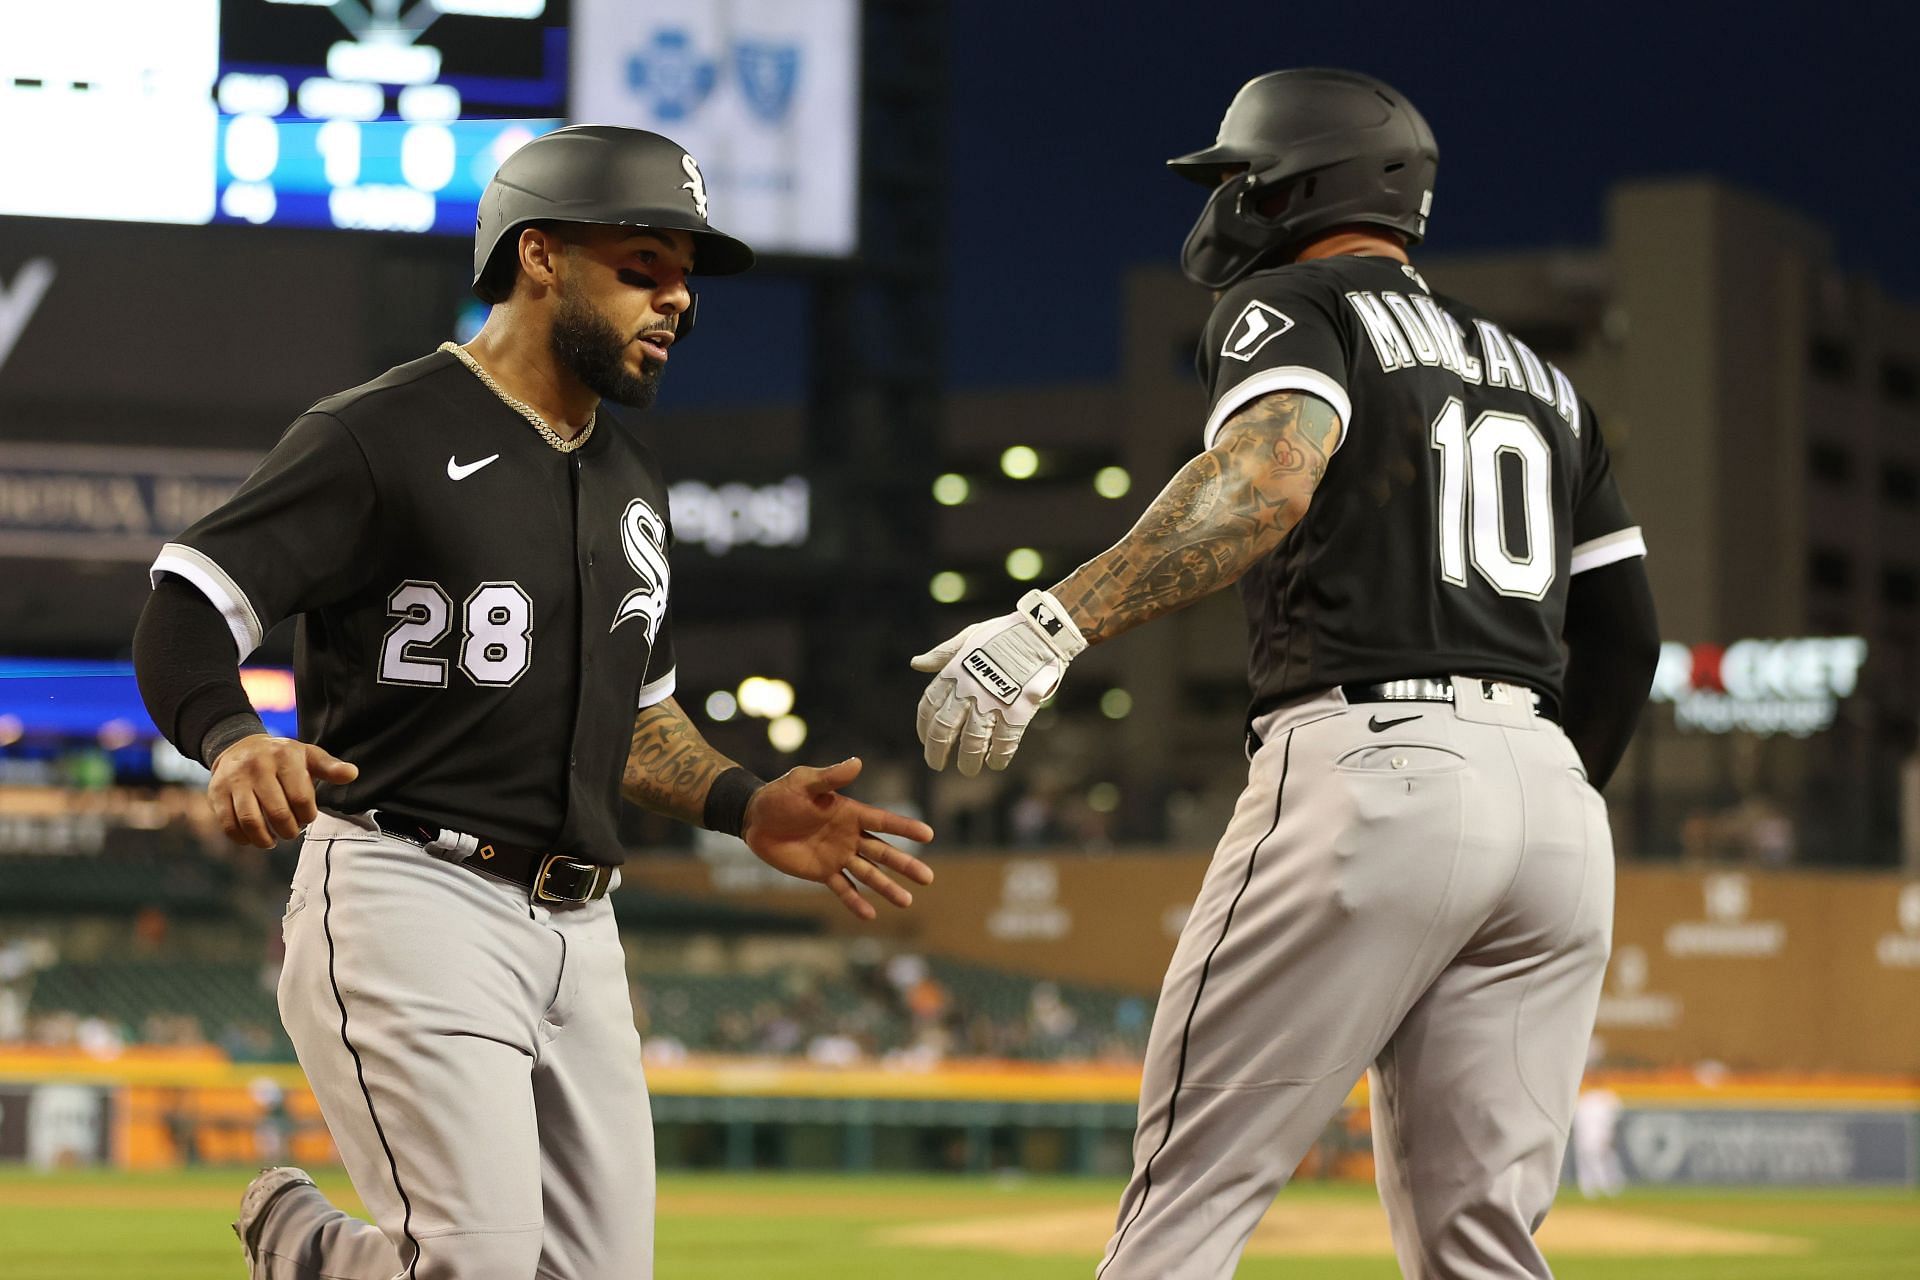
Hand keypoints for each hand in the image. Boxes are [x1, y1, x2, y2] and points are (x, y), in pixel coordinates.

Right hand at [208, 735, 358, 848]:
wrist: (239, 746)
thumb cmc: (282, 757)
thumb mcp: (308, 755)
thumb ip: (330, 767)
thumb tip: (353, 774)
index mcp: (284, 757)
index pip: (301, 798)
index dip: (308, 816)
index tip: (307, 818)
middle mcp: (257, 767)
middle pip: (277, 812)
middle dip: (288, 830)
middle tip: (291, 832)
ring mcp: (235, 780)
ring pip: (250, 820)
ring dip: (264, 839)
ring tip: (272, 841)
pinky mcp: (217, 792)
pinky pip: (228, 824)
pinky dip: (242, 838)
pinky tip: (252, 839)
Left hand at [740, 757, 934, 920]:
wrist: (755, 818)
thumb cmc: (781, 795)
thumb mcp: (804, 781)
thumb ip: (831, 778)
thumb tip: (857, 762)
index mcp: (850, 812)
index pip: (883, 821)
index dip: (905, 828)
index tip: (928, 835)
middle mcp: (850, 836)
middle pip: (883, 852)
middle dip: (905, 865)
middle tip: (928, 878)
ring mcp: (837, 856)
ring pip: (868, 874)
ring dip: (887, 888)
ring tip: (907, 902)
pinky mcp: (822, 872)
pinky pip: (843, 888)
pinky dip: (855, 902)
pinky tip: (870, 915)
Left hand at [911, 589, 1086, 775]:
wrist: (1042, 631)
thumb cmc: (1005, 632)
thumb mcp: (969, 636)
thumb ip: (943, 653)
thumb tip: (916, 663)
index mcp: (954, 672)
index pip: (929, 706)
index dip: (924, 728)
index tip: (925, 741)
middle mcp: (969, 690)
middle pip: (944, 729)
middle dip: (937, 751)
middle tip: (936, 764)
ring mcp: (993, 702)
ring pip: (972, 741)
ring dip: (968, 760)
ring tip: (968, 770)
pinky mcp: (1018, 711)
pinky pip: (1004, 742)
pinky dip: (999, 756)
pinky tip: (996, 764)